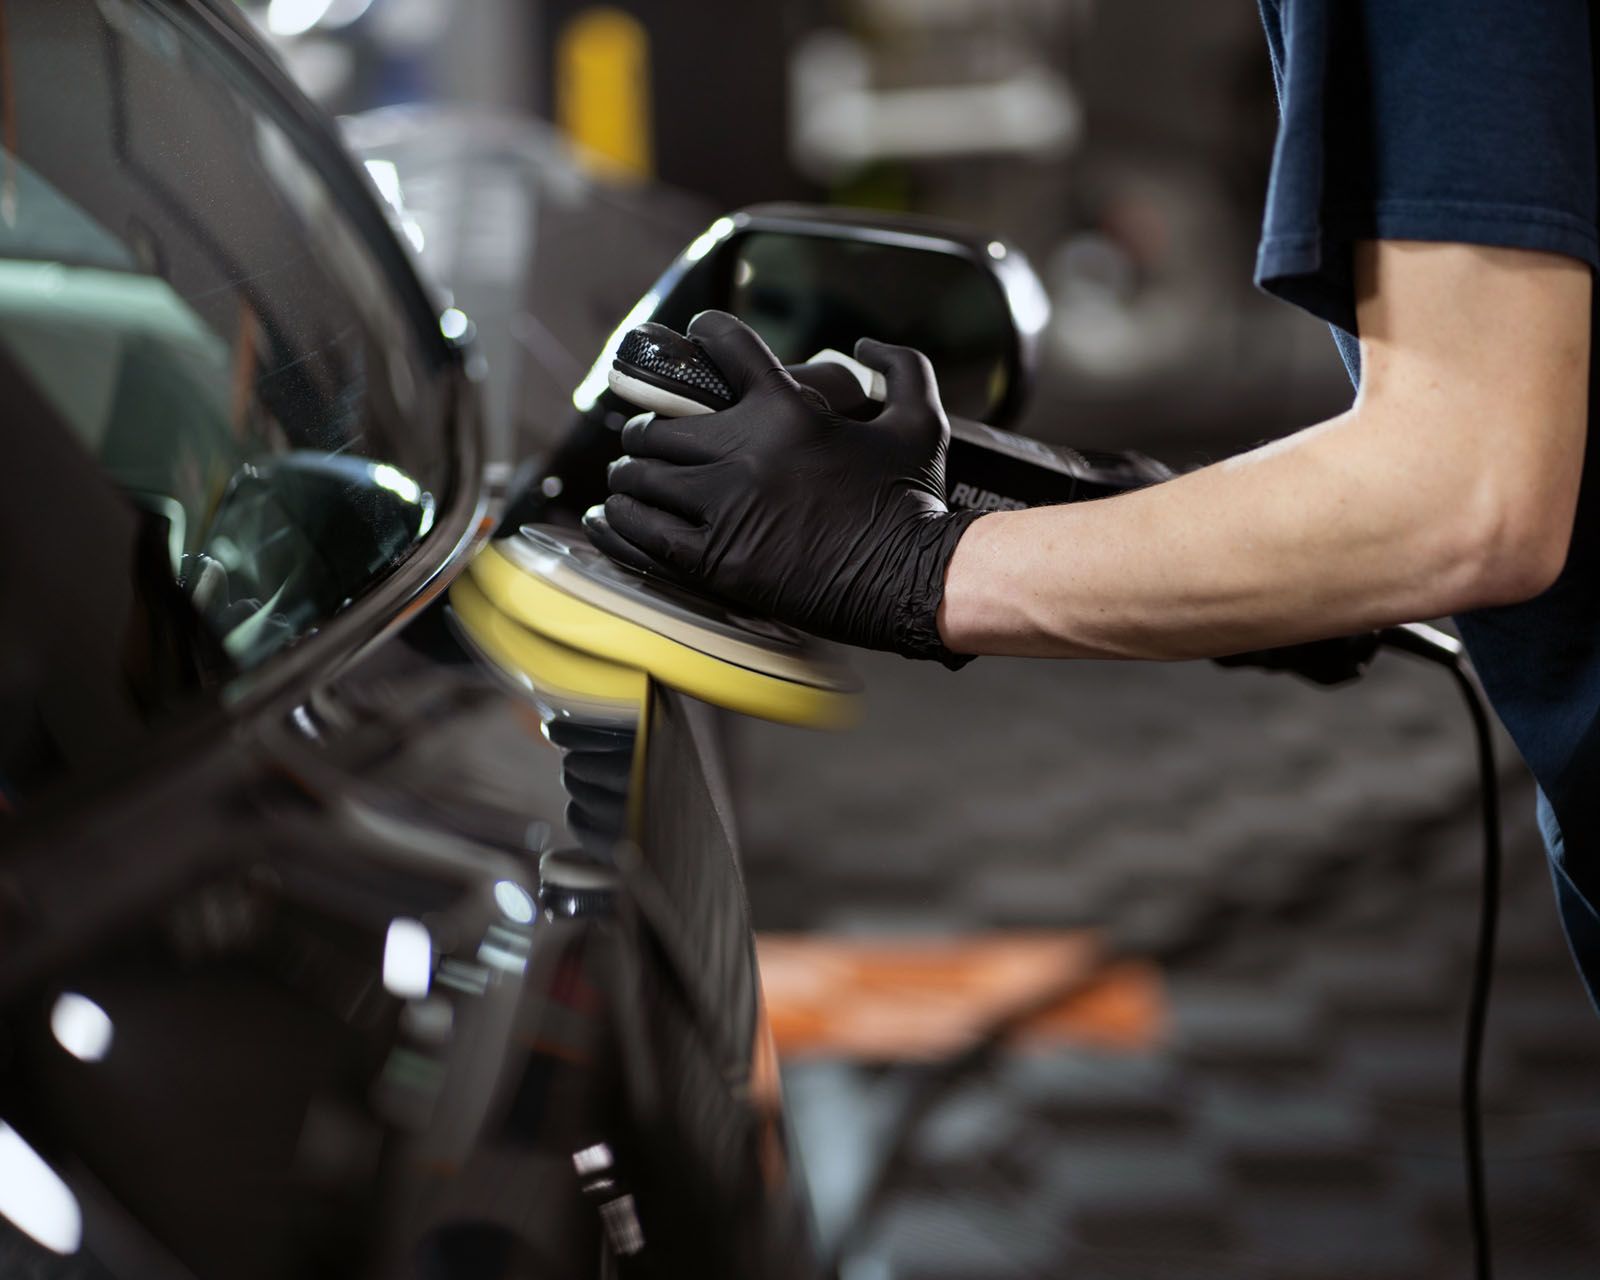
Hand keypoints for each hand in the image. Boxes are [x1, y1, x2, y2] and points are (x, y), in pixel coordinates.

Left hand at [584, 311, 981, 663]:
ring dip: (632, 473)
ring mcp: (726, 508)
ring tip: (630, 478)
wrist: (913, 578)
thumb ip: (900, 368)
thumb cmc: (917, 501)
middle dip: (649, 427)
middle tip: (649, 438)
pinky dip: (619, 521)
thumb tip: (864, 345)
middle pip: (661, 424)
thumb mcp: (922, 421)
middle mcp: (746, 453)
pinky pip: (643, 533)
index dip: (706, 333)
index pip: (724, 345)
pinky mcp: (717, 559)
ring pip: (643, 476)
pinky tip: (608, 516)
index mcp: (786, 410)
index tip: (694, 338)